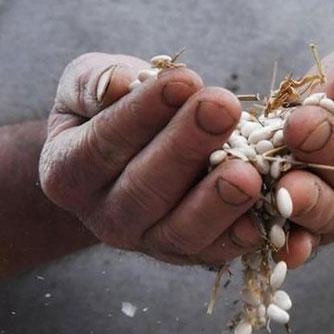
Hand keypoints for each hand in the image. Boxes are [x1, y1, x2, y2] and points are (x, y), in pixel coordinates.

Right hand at [39, 53, 262, 264]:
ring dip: (216, 201)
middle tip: (222, 107)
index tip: (183, 79)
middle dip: (187, 146)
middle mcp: (102, 217)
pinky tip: (266, 215)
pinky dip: (240, 238)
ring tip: (248, 170)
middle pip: (144, 189)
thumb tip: (121, 85)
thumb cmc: (107, 110)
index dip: (143, 112)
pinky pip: (213, 252)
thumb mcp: (87, 85)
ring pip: (179, 231)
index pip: (103, 142)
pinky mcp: (185, 254)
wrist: (127, 155)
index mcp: (67, 172)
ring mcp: (145, 242)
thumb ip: (96, 82)